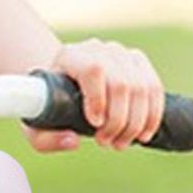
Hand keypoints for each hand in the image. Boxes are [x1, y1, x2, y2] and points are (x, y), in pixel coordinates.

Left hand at [23, 38, 165, 153]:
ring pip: (141, 87)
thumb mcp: (38, 124)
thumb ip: (46, 139)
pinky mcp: (138, 62)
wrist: (64, 85)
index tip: (95, 125)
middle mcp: (98, 49)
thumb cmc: (49, 106)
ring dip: (135, 122)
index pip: (93, 69)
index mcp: (70, 56)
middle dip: (118, 121)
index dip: (98, 99)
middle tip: (107, 143)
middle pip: (121, 82)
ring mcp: (121, 53)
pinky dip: (152, 115)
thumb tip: (73, 141)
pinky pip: (154, 88)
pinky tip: (143, 135)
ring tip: (121, 144)